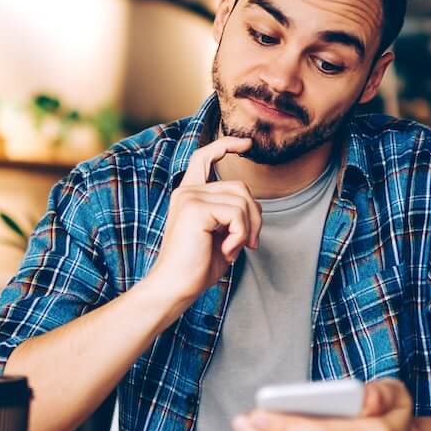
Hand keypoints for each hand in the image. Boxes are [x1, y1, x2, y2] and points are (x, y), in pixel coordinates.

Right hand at [142, 136, 262, 308]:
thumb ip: (231, 214)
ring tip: (234, 249)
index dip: (226, 145)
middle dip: (255, 216)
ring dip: (249, 229)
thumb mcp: (220, 234)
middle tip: (250, 243)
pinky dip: (241, 235)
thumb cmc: (196, 267)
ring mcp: (190, 197)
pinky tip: (227, 251)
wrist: (175, 287)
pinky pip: (237, 214)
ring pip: (243, 200)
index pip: (204, 157)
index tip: (247, 144)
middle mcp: (187, 191)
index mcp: (189, 194)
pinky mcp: (196, 208)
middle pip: (240, 187)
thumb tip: (253, 206)